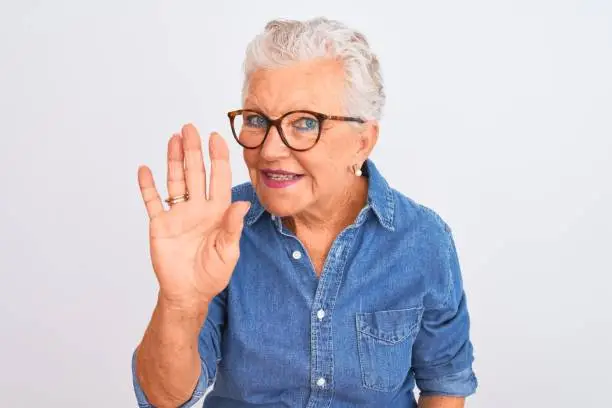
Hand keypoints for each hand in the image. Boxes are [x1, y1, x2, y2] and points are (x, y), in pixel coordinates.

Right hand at [137, 124, 249, 310]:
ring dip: (173, 160)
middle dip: (193, 150)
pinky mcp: (159, 225)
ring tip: (174, 139)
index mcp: (217, 212)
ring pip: (175, 181)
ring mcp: (177, 214)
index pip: (218, 178)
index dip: (217, 157)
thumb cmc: (212, 274)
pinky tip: (145, 169)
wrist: (188, 292)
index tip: (215, 137)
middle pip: (195, 173)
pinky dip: (147, 186)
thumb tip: (242, 203)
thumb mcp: (228, 252)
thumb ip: (233, 227)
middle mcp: (197, 208)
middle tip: (190, 127)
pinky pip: (152, 202)